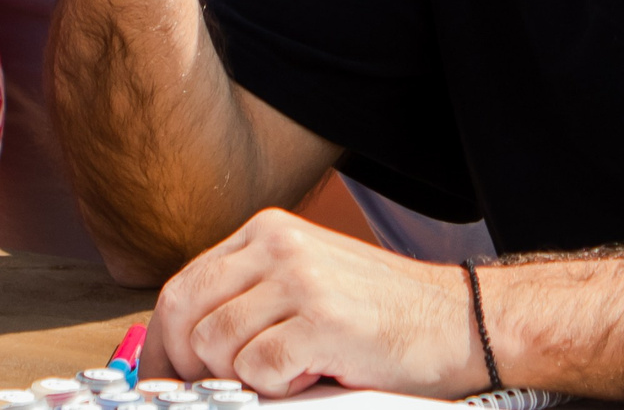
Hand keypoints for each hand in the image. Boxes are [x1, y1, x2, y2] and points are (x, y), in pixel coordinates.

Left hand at [145, 209, 484, 397]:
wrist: (460, 321)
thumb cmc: (384, 313)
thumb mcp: (307, 281)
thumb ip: (249, 297)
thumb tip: (182, 347)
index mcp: (268, 232)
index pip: (181, 286)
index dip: (162, 342)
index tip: (164, 378)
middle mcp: (278, 245)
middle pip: (184, 313)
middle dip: (185, 365)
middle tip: (211, 391)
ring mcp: (299, 280)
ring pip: (215, 348)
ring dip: (244, 379)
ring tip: (291, 372)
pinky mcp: (321, 322)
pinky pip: (258, 373)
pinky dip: (279, 390)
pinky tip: (314, 375)